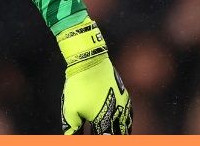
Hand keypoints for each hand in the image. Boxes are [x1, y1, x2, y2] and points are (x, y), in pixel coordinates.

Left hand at [58, 18, 131, 134]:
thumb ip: (72, 127)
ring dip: (119, 132)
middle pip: (117, 134)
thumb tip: (71, 136)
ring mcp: (124, 106)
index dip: (96, 140)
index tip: (90, 139)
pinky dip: (125, 123)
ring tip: (111, 134)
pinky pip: (129, 116)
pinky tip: (121, 124)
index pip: (104, 139)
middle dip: (109, 136)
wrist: (90, 63)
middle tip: (99, 134)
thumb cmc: (79, 86)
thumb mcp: (70, 109)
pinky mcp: (125, 97)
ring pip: (126, 127)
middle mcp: (118, 116)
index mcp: (104, 121)